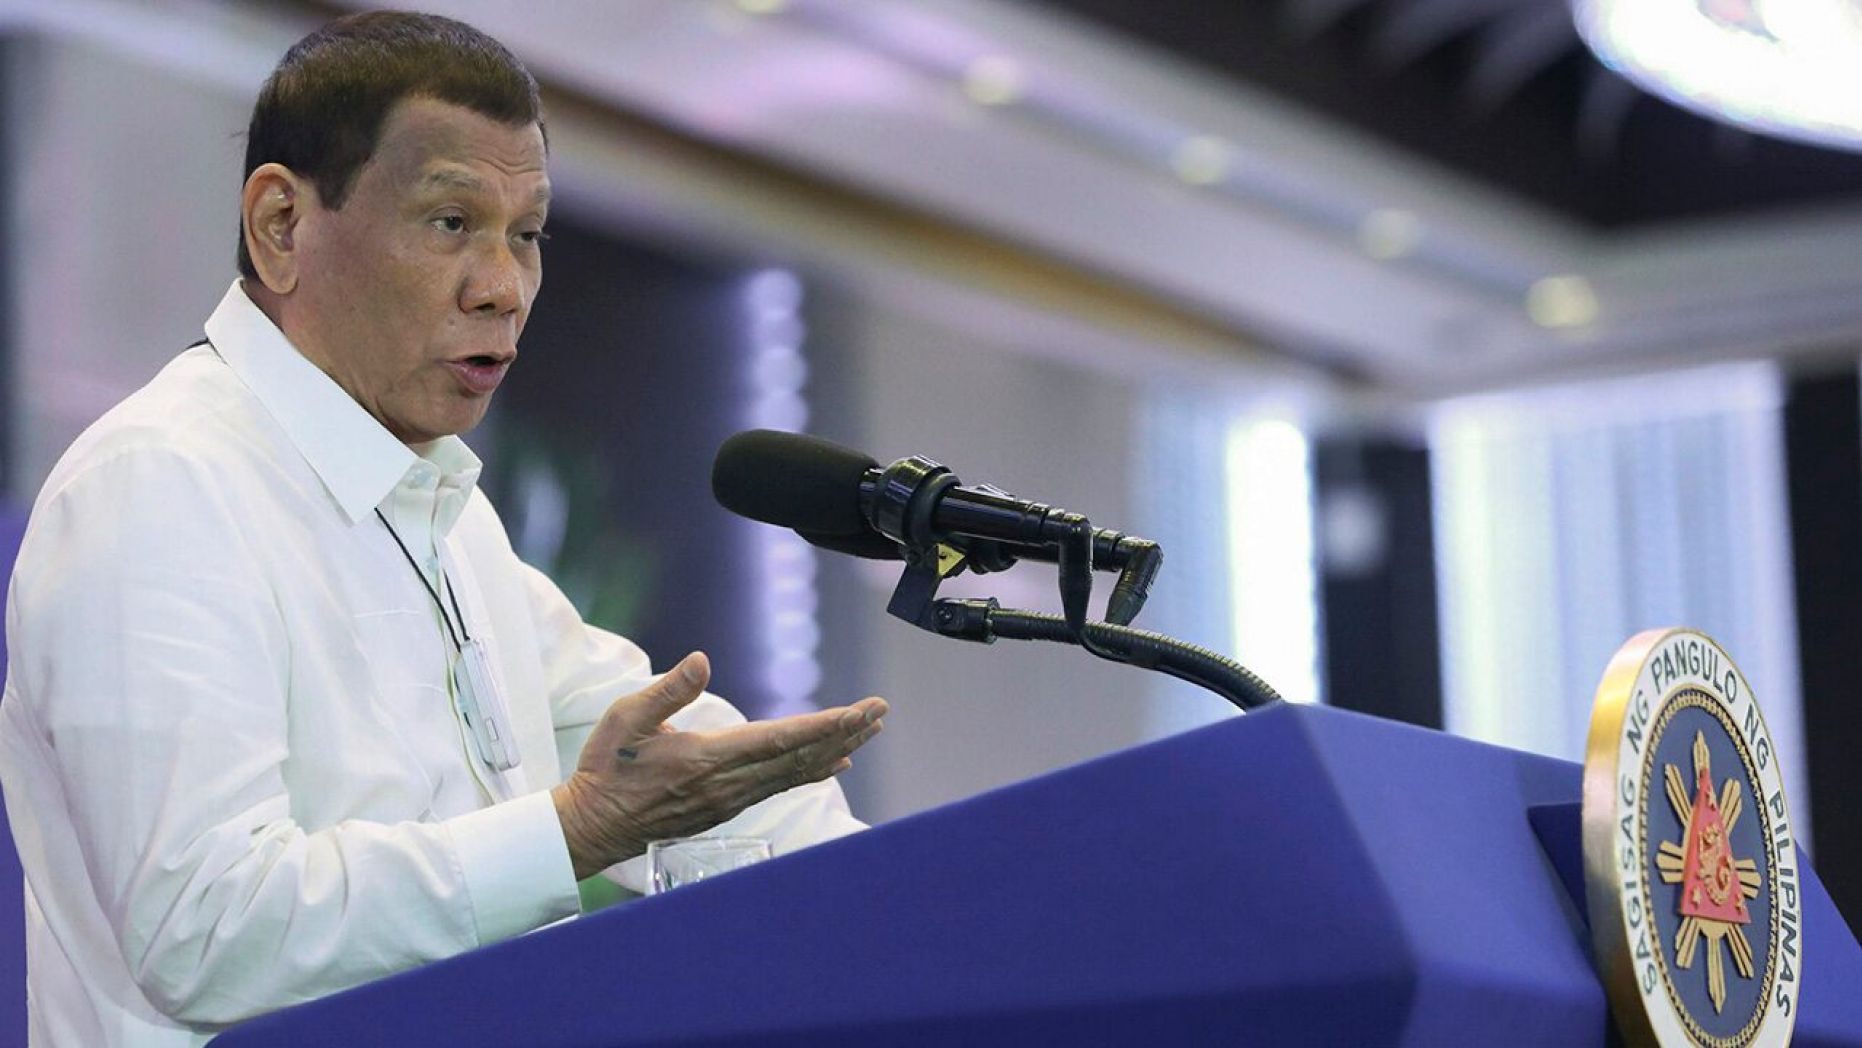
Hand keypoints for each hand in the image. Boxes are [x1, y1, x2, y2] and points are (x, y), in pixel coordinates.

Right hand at [551, 652, 886, 880]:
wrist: (593, 827)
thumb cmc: (606, 768)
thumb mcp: (626, 718)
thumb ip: (669, 691)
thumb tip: (702, 660)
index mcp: (707, 759)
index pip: (778, 740)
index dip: (821, 726)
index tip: (857, 712)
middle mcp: (727, 784)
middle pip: (798, 757)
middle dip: (843, 733)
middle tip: (880, 711)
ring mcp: (730, 800)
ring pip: (794, 773)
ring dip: (835, 749)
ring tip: (868, 730)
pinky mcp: (726, 807)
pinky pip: (780, 786)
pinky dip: (812, 771)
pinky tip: (834, 763)